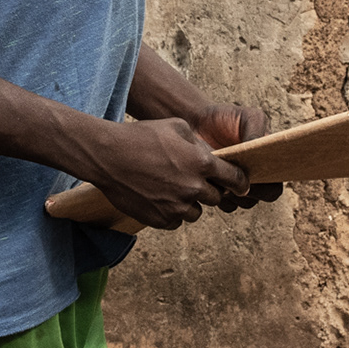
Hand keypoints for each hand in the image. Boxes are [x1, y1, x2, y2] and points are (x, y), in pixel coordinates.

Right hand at [78, 116, 245, 228]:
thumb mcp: (176, 126)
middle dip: (208, 190)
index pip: (235, 179)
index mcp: (202, 163)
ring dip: (190, 203)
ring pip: (196, 212)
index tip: (240, 185)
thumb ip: (199, 143)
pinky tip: (158, 197)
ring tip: (171, 188)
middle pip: (216, 198)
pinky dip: (172, 212)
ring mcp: (177, 206)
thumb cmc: (141, 136)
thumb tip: (212, 156)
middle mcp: (194, 188)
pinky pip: (176, 221)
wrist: (108, 157)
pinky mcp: (161, 219)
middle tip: (191, 180)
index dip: (240, 182)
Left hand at [190, 101, 283, 212]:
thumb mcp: (248, 116)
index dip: (268, 185)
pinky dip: (218, 193)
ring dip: (233, 192)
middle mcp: (254, 178)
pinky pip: (223, 203)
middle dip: (249, 190)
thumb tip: (257, 147)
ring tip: (221, 172)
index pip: (275, 186)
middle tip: (236, 174)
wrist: (197, 121)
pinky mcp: (217, 190)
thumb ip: (257, 129)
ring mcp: (235, 186)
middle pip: (259, 198)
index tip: (255, 173)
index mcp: (267, 164)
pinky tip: (210, 176)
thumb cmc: (225, 118)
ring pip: (241, 203)